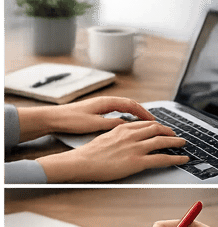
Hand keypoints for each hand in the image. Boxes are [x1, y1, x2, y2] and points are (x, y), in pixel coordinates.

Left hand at [17, 96, 154, 142]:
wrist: (53, 118)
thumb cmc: (71, 120)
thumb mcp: (94, 124)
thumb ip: (112, 123)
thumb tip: (127, 124)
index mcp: (106, 102)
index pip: (131, 104)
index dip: (144, 113)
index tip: (154, 121)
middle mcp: (104, 101)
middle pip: (130, 104)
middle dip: (143, 112)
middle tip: (154, 122)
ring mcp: (101, 106)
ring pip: (124, 108)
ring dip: (136, 114)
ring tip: (145, 123)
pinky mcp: (97, 111)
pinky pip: (117, 112)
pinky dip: (127, 116)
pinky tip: (128, 124)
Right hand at [36, 120, 188, 182]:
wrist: (82, 162)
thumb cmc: (90, 153)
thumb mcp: (105, 136)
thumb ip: (118, 135)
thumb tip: (126, 137)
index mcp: (123, 128)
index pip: (146, 123)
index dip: (158, 126)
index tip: (163, 129)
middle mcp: (131, 135)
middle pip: (157, 129)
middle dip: (169, 132)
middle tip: (176, 136)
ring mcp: (135, 148)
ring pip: (162, 141)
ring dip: (176, 142)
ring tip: (183, 144)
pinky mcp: (138, 161)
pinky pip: (162, 159)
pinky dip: (176, 158)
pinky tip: (183, 159)